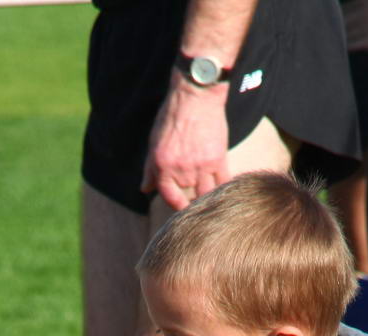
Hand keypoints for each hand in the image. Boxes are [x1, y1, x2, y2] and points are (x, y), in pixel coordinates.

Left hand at [141, 79, 229, 210]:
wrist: (196, 97)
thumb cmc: (172, 117)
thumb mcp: (154, 142)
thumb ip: (150, 169)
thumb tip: (145, 189)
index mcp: (163, 166)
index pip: (170, 197)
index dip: (176, 204)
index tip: (181, 205)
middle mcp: (181, 170)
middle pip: (189, 197)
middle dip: (192, 199)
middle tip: (196, 198)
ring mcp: (201, 166)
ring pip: (207, 193)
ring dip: (208, 195)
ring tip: (209, 194)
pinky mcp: (218, 159)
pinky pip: (222, 182)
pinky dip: (222, 186)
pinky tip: (222, 186)